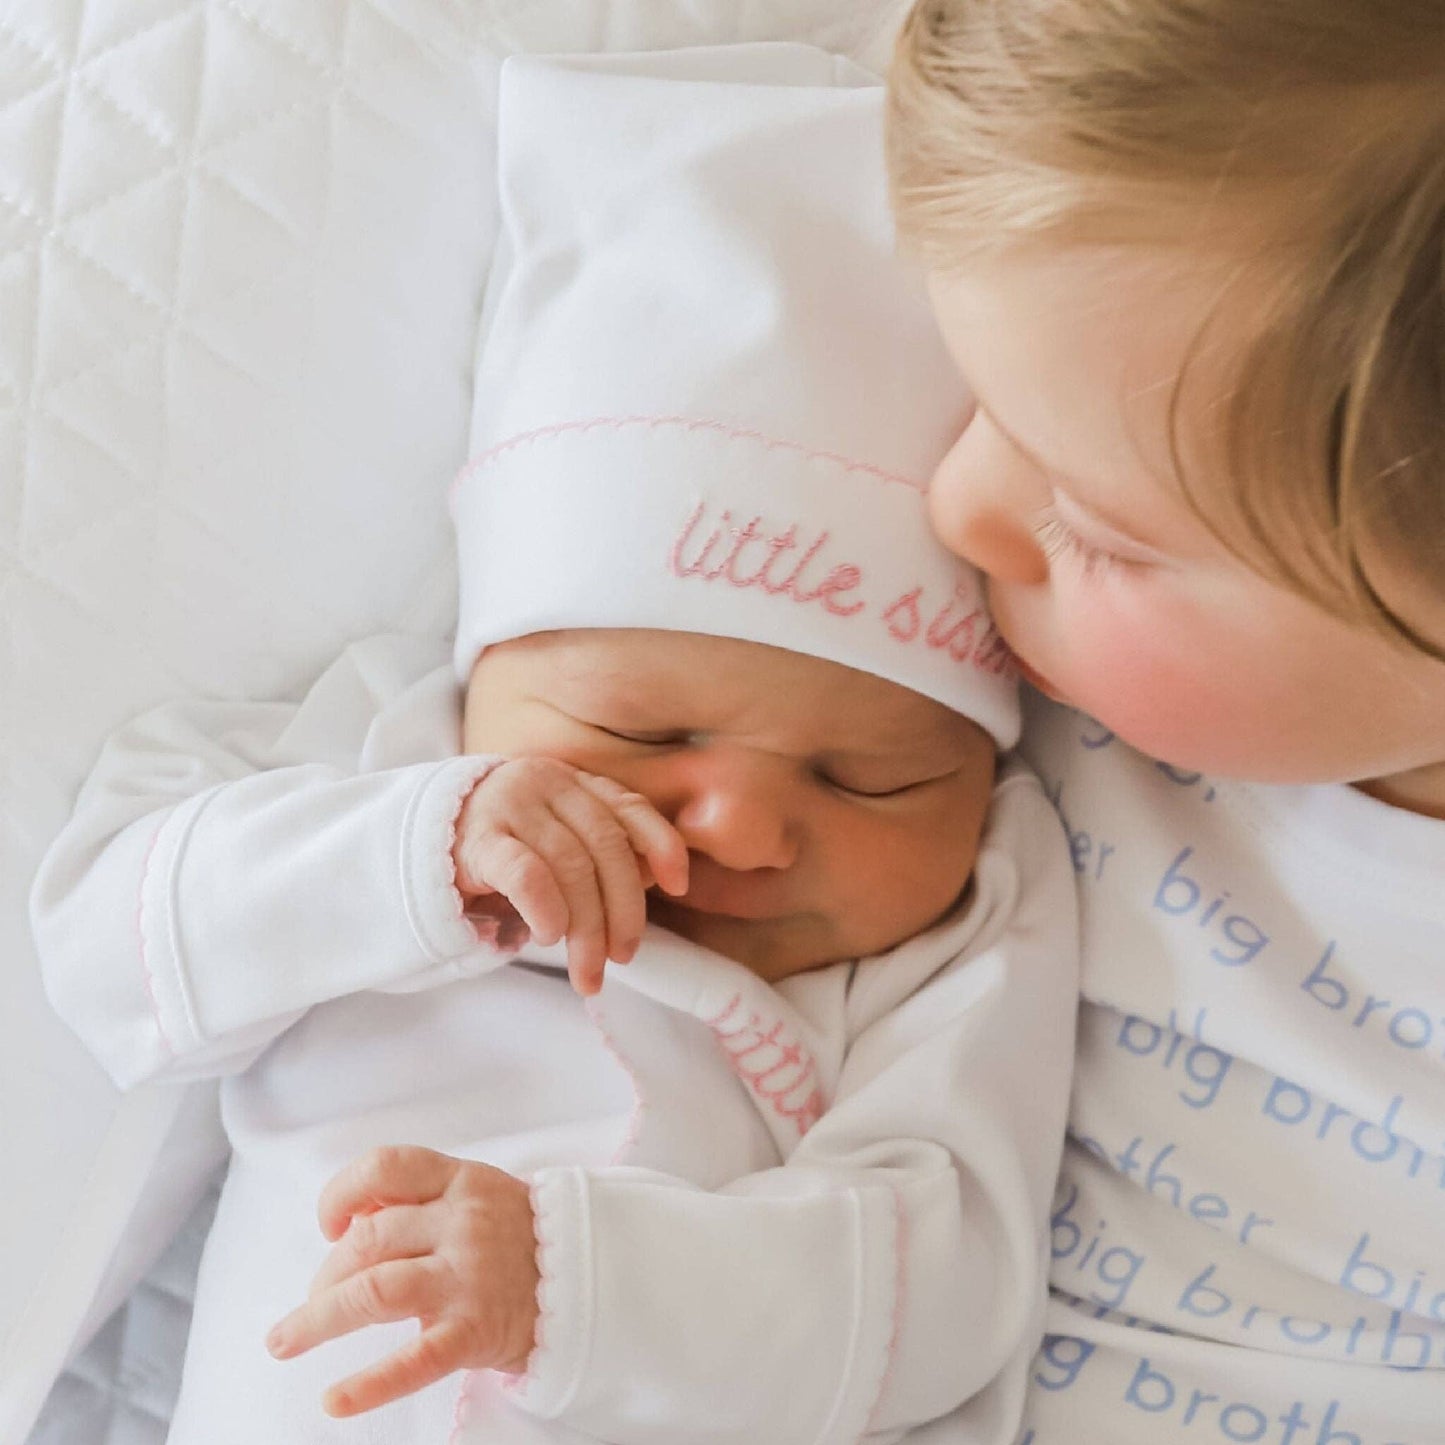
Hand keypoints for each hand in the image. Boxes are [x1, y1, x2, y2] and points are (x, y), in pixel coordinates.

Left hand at [267, 1146, 538, 1417]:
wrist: (589, 1279)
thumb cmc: (517, 1239)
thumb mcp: (477, 1196)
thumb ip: (421, 1199)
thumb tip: (348, 1218)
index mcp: (462, 1182)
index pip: (386, 1167)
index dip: (342, 1192)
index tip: (329, 1224)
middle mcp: (464, 1223)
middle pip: (368, 1239)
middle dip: (327, 1274)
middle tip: (314, 1303)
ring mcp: (470, 1277)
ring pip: (374, 1290)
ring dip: (318, 1318)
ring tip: (286, 1340)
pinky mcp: (476, 1331)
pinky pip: (414, 1359)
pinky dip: (369, 1385)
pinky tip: (334, 1401)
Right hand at [452, 757, 688, 994]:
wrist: (418, 843)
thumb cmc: (503, 849)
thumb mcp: (556, 840)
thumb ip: (599, 852)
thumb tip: (652, 881)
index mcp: (574, 782)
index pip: (629, 807)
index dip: (661, 844)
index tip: (679, 886)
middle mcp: (547, 783)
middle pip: (604, 846)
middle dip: (622, 908)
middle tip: (623, 956)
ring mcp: (511, 804)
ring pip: (570, 865)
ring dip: (587, 927)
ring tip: (588, 970)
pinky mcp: (478, 838)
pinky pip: (527, 873)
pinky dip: (548, 908)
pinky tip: (550, 936)